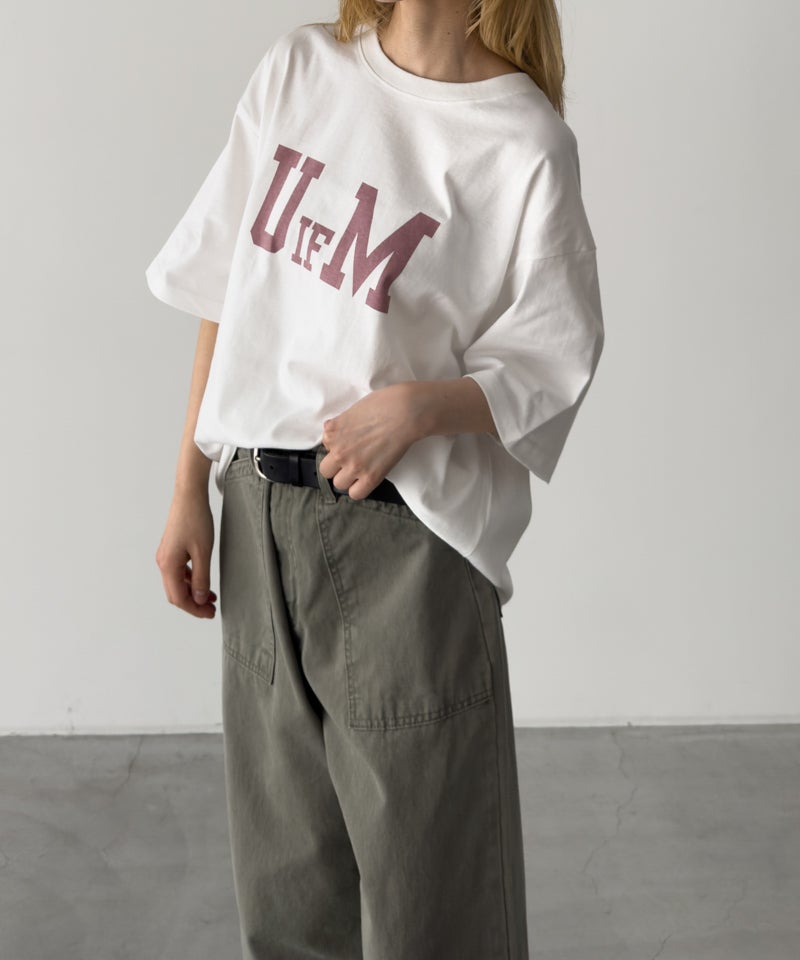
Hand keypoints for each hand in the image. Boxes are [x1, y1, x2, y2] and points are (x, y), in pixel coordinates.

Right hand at [155, 488, 217, 618]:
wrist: (189, 496)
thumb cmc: (196, 519)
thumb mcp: (203, 552)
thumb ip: (201, 578)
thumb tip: (199, 599)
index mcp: (168, 565)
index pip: (179, 598)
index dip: (195, 610)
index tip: (210, 614)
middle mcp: (163, 563)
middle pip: (175, 594)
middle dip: (193, 605)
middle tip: (212, 610)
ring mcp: (166, 556)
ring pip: (177, 584)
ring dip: (192, 593)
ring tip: (211, 598)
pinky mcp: (171, 550)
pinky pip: (178, 573)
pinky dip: (190, 581)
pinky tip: (203, 582)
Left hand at [318, 383, 421, 499]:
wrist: (405, 412)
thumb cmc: (383, 404)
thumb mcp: (352, 410)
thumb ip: (339, 424)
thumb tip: (331, 429)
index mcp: (332, 433)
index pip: (326, 447)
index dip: (338, 446)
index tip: (351, 443)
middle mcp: (339, 451)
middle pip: (326, 470)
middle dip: (337, 466)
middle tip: (351, 459)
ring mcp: (354, 466)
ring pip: (339, 484)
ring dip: (348, 478)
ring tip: (361, 469)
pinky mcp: (371, 476)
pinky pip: (356, 494)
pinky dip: (359, 489)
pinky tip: (366, 479)